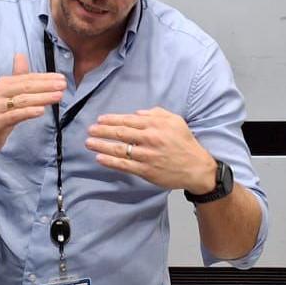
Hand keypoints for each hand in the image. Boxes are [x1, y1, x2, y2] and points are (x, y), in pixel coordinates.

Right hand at [0, 53, 64, 161]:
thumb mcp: (7, 93)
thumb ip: (17, 77)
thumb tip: (20, 55)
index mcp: (3, 84)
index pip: (27, 78)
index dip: (45, 77)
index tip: (61, 78)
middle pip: (25, 87)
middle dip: (46, 85)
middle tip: (63, 85)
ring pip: (22, 100)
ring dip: (42, 98)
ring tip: (58, 96)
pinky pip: (14, 116)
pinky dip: (28, 112)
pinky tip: (41, 111)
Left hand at [86, 107, 215, 192]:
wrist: (196, 167)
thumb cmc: (184, 142)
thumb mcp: (175, 121)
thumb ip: (155, 114)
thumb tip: (136, 114)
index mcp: (155, 125)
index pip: (127, 121)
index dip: (111, 120)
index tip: (100, 120)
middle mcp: (149, 139)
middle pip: (120, 133)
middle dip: (102, 131)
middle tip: (90, 130)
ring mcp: (146, 156)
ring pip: (119, 149)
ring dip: (101, 145)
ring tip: (89, 143)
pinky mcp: (146, 171)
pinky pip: (124, 165)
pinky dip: (110, 161)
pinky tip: (99, 158)